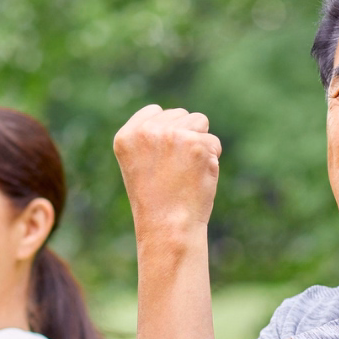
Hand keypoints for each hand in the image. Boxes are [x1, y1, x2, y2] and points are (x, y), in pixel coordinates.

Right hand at [112, 104, 220, 234]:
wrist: (168, 227)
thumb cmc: (156, 201)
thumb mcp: (140, 165)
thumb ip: (151, 139)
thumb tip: (179, 119)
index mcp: (126, 137)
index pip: (154, 111)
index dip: (166, 131)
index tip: (163, 157)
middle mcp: (146, 132)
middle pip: (179, 115)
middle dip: (185, 135)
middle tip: (176, 169)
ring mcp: (171, 135)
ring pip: (199, 121)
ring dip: (200, 143)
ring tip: (187, 171)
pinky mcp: (196, 144)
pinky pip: (213, 142)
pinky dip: (211, 159)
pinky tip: (198, 177)